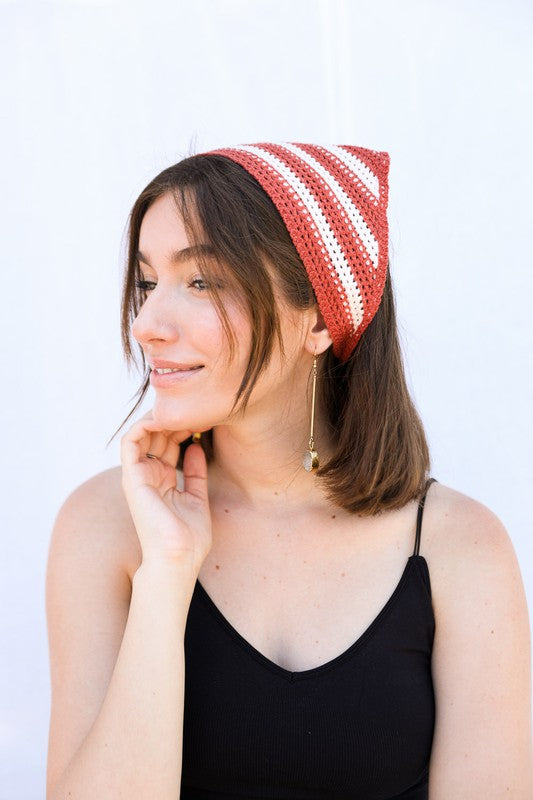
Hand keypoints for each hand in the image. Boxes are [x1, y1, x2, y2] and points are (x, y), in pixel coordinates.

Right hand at [120, 410, 211, 572]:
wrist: (178, 558)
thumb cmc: (189, 538)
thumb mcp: (198, 497)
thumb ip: (195, 473)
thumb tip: (196, 447)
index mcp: (162, 480)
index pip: (169, 443)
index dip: (185, 426)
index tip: (205, 417)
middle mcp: (148, 475)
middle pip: (158, 435)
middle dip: (175, 418)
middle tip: (196, 408)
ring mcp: (138, 476)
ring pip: (143, 433)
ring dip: (161, 418)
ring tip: (182, 410)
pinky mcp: (132, 477)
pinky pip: (131, 441)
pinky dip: (144, 424)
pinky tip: (165, 418)